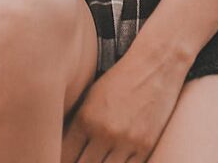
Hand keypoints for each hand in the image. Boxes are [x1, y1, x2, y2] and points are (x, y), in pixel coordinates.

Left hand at [60, 48, 186, 162]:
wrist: (154, 64)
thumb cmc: (120, 78)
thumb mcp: (91, 95)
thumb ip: (76, 123)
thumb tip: (63, 147)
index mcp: (86, 117)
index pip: (65, 155)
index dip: (63, 159)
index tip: (65, 159)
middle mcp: (104, 131)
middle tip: (80, 159)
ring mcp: (126, 141)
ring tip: (99, 158)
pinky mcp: (146, 146)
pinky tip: (115, 158)